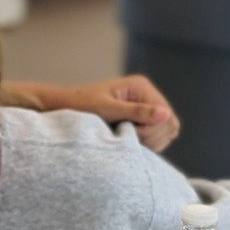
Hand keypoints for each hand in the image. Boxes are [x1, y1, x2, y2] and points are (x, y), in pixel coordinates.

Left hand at [20, 75, 181, 151]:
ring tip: (124, 140)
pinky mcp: (138, 120)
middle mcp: (145, 95)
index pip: (166, 114)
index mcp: (140, 87)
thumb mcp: (107, 109)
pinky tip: (127, 142)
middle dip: (152, 136)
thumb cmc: (79, 105)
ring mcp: (143, 108)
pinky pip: (154, 137)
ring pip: (164, 132)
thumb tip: (166, 114)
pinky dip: (145, 143)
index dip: (154, 130)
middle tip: (128, 139)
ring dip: (150, 141)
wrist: (60, 106)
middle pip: (169, 124)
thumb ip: (136, 112)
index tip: (132, 136)